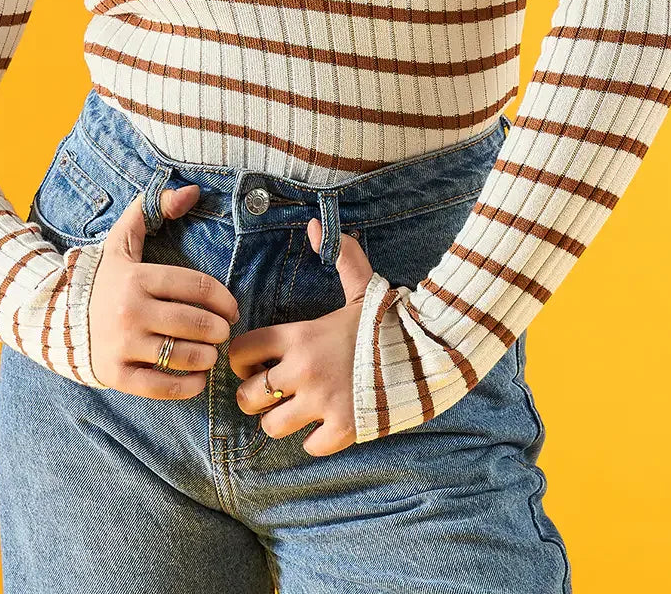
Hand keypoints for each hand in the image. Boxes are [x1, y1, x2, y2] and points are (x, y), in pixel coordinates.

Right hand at [87, 183, 240, 396]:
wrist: (57, 317)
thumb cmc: (104, 279)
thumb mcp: (123, 239)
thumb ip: (154, 208)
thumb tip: (191, 190)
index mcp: (137, 277)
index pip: (196, 286)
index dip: (223, 299)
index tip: (232, 309)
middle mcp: (130, 311)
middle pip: (195, 322)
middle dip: (219, 329)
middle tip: (223, 332)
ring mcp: (122, 344)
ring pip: (182, 355)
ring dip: (207, 356)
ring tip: (210, 353)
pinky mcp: (116, 375)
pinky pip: (161, 386)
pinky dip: (187, 386)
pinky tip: (197, 379)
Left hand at [229, 217, 372, 456]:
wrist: (429, 352)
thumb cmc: (390, 321)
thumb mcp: (363, 285)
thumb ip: (339, 256)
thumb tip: (315, 224)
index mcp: (300, 336)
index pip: (243, 350)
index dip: (242, 359)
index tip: (254, 362)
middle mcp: (304, 370)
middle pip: (248, 396)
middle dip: (254, 396)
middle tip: (271, 392)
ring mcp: (322, 402)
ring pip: (271, 426)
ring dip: (280, 421)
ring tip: (296, 411)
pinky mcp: (343, 428)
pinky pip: (309, 447)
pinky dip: (315, 441)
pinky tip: (326, 426)